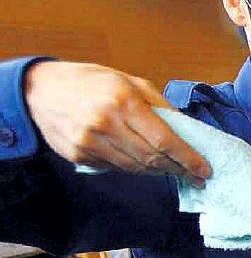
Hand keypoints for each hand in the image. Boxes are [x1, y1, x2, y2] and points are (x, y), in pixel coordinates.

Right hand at [24, 61, 209, 184]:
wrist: (39, 89)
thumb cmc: (90, 81)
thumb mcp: (129, 81)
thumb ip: (159, 105)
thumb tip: (186, 130)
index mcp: (124, 102)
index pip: (164, 139)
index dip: (188, 158)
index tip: (204, 169)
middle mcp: (106, 124)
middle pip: (152, 158)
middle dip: (178, 169)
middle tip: (195, 175)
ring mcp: (89, 142)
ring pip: (135, 168)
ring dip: (158, 172)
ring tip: (174, 170)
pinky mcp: (78, 155)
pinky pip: (115, 168)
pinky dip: (134, 168)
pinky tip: (144, 164)